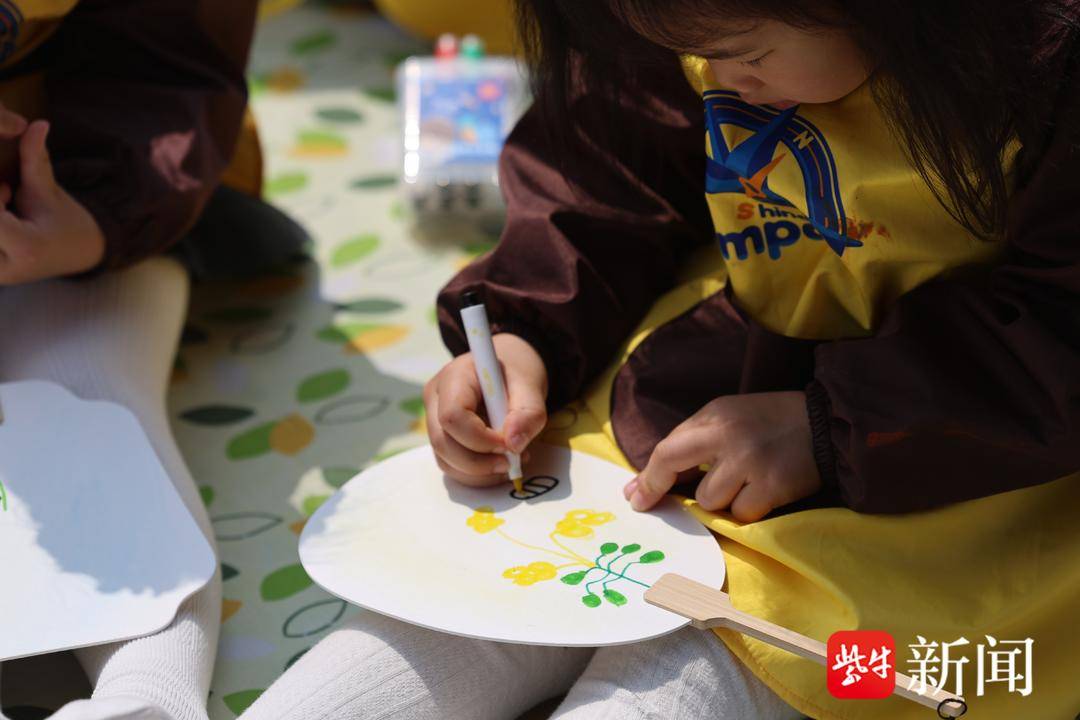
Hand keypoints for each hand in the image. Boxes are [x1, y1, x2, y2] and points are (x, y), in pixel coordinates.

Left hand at [0, 119, 105, 283]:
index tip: (5, 187)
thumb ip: (35, 158)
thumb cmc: (64, 221)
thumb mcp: (49, 190)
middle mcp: (5, 269)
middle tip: (6, 194)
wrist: (75, 255)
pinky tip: (4, 214)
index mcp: (27, 249)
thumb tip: (39, 124)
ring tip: (7, 204)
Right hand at [424, 333, 548, 485]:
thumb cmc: (515, 373)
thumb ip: (528, 413)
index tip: (509, 444)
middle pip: (443, 443)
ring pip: (445, 460)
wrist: (508, 370)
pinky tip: (500, 462)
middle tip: (512, 462)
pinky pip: (452, 466)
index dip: (479, 439)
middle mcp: (436, 399)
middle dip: (478, 463)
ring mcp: (435, 421)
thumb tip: (513, 444)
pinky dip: (477, 475)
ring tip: (511, 461)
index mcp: (454, 377)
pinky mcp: (443, 439)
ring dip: (480, 473)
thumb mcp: (531, 386)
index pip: (452, 415)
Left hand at [623, 392, 820, 521]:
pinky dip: (748, 510)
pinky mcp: (772, 486)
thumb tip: (641, 486)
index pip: (667, 448)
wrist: (827, 424)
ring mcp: (750, 461)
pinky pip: (740, 514)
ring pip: (709, 500)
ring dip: (722, 499)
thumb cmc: (771, 422)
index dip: (647, 476)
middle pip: (673, 465)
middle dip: (660, 488)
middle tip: (657, 504)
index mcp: (714, 416)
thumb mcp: (728, 417)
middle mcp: (728, 435)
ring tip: (746, 482)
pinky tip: (765, 492)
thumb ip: (690, 444)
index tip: (635, 498)